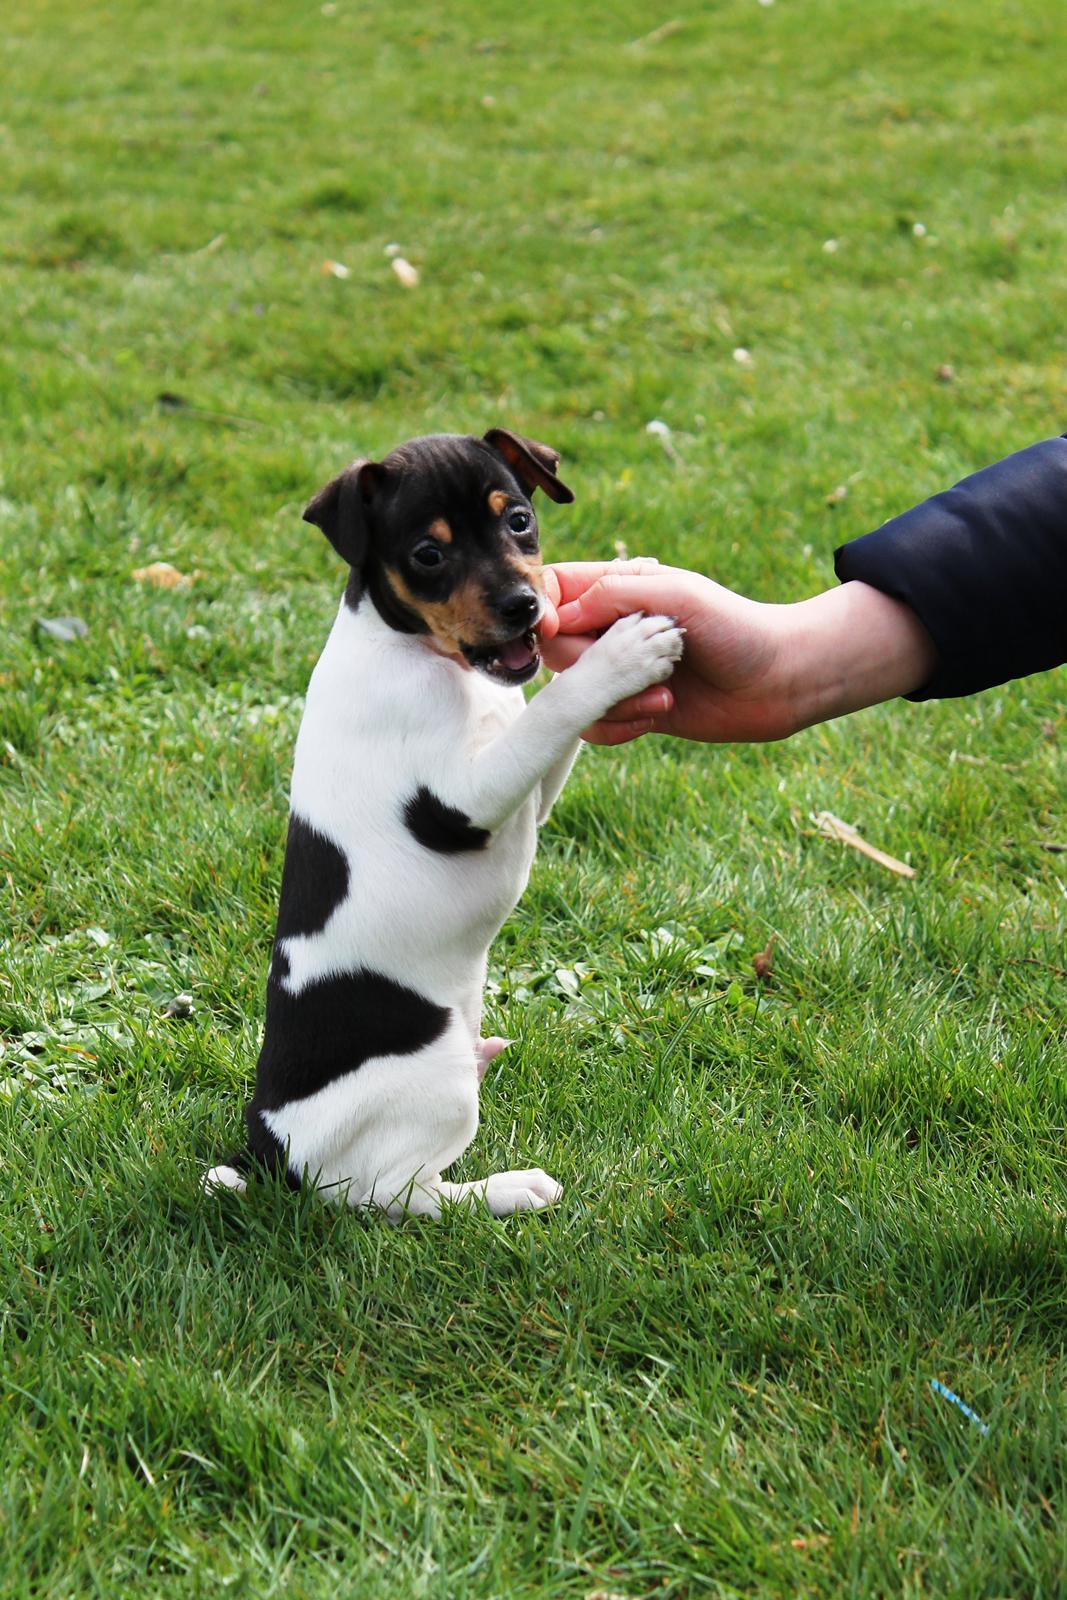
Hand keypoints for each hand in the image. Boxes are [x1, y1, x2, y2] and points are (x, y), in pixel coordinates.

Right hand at [539, 561, 936, 744]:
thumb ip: (615, 594)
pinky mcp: (633, 711)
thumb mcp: (678, 595)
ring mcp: (621, 674)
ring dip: (613, 699)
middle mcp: (613, 631)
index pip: (555, 592)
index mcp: (620, 590)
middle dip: (590, 664)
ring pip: (573, 692)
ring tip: (663, 691)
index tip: (556, 629)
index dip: (543, 611)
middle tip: (641, 665)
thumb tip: (560, 615)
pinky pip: (595, 726)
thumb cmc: (738, 628)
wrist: (782, 681)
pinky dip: (619, 725)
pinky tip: (660, 714)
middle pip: (556, 648)